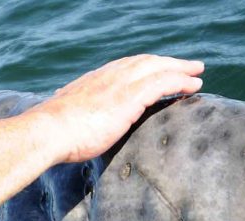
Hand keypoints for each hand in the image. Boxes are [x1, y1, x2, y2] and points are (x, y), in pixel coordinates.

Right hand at [27, 55, 203, 163]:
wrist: (47, 132)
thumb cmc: (51, 134)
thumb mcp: (63, 121)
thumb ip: (71, 120)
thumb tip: (65, 130)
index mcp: (94, 81)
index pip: (124, 68)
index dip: (143, 67)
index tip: (154, 71)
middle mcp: (109, 76)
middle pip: (145, 62)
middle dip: (167, 62)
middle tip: (186, 66)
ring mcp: (120, 84)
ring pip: (158, 67)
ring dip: (180, 68)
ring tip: (197, 73)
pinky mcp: (130, 96)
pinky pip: (163, 82)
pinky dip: (181, 81)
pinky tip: (194, 85)